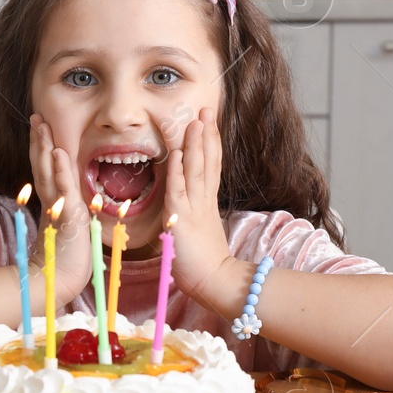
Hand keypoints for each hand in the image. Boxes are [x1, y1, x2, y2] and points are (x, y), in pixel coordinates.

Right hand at [29, 113, 90, 304]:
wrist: (62, 280)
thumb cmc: (67, 258)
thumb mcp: (66, 228)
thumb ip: (63, 212)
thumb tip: (65, 201)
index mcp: (51, 202)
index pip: (44, 170)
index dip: (41, 148)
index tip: (39, 127)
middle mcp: (50, 201)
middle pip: (42, 165)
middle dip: (39, 140)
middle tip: (36, 117)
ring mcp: (57, 207)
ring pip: (48, 172)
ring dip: (45, 147)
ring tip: (42, 125)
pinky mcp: (67, 215)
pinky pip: (63, 188)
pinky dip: (61, 169)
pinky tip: (59, 152)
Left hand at [162, 107, 245, 312]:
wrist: (217, 282)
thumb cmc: (206, 265)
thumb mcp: (200, 233)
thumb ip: (195, 218)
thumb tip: (185, 211)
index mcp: (208, 203)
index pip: (211, 167)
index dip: (210, 143)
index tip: (209, 123)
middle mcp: (203, 201)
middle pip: (207, 161)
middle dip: (207, 134)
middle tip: (207, 109)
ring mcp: (194, 208)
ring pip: (195, 169)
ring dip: (194, 144)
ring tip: (196, 120)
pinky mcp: (182, 219)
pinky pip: (178, 190)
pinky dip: (176, 170)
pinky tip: (175, 153)